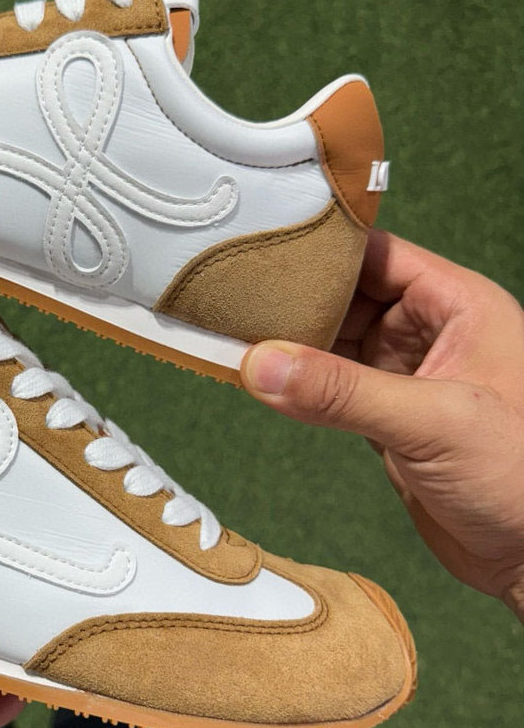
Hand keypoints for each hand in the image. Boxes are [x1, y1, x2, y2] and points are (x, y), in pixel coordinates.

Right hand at [240, 230, 523, 618]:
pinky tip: (261, 379)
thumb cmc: (523, 478)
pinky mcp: (385, 417)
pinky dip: (296, 384)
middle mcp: (429, 332)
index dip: (321, 250)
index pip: (376, 255)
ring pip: (333, 341)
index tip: (261, 249)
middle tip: (232, 297)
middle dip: (294, 299)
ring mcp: (404, 375)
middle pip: (345, 295)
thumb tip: (258, 365)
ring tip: (233, 335)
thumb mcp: (433, 422)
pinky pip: (330, 386)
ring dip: (290, 343)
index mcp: (458, 305)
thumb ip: (342, 392)